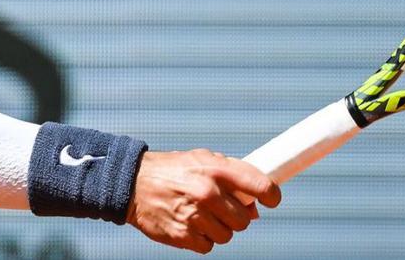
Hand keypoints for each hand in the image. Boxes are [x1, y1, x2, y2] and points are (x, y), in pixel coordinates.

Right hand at [127, 149, 280, 254]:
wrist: (133, 183)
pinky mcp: (183, 235)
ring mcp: (195, 216)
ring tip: (203, 215)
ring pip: (228, 236)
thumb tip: (254, 203)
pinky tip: (191, 224)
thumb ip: (231, 175)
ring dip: (219, 229)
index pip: (260, 186)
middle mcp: (208, 192)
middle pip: (244, 220)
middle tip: (224, 209)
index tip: (271, 200)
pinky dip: (203, 239)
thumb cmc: (172, 170)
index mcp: (216, 170)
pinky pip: (208, 246)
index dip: (271, 195)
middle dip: (238, 216)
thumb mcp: (202, 160)